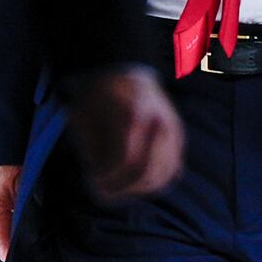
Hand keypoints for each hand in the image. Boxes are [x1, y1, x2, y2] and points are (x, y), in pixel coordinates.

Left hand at [66, 66, 183, 200]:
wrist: (124, 71)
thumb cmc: (98, 96)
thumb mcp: (83, 116)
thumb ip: (91, 149)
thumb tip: (100, 180)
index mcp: (133, 114)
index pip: (126, 161)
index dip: (108, 179)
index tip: (93, 181)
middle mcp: (160, 123)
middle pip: (146, 174)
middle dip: (122, 189)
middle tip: (103, 190)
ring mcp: (173, 132)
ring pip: (161, 177)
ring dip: (136, 189)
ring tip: (116, 186)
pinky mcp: (178, 139)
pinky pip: (171, 172)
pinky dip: (153, 183)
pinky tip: (133, 182)